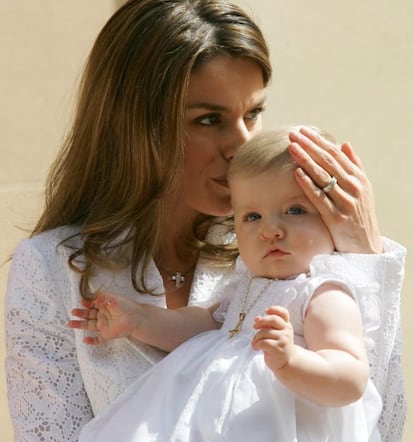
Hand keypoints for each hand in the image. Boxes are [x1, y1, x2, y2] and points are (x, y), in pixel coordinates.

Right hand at [68, 291, 141, 344]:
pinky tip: (84, 340)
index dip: (86, 303)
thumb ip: (101, 295)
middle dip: (80, 314)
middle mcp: (104, 316)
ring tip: (69, 323)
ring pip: (89, 326)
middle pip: (89, 315)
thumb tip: (90, 294)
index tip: (81, 301)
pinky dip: (91, 341)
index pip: (93, 305)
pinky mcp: (107, 334)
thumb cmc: (125, 306)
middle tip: (73, 311)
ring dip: (80, 325)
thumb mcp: (112, 297)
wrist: (135, 318)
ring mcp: (105, 326)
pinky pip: (98, 340)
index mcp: (105, 306)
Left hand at [252, 305, 293, 371]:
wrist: (286, 363)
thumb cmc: (277, 345)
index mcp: (286, 324)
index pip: (284, 313)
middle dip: (261, 321)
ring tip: (254, 342)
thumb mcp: (274, 333)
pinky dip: (256, 344)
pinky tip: (256, 348)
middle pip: (273, 319)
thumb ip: (267, 325)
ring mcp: (284, 339)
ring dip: (256, 337)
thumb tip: (256, 318)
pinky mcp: (278, 348)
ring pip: (265, 332)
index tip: (266, 311)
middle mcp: (287, 330)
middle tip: (254, 326)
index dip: (275, 309)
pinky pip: (263, 342)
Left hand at [288, 127, 381, 253]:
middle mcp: (354, 187)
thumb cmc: (360, 216)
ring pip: (323, 176)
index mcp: (359, 178)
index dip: (318, 141)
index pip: (336, 154)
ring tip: (292, 147)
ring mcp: (346, 202)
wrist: (366, 247)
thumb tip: (345, 143)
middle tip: (293, 134)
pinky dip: (308, 184)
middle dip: (310, 146)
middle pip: (328, 162)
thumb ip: (355, 166)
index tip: (303, 131)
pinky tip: (297, 173)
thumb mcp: (363, 189)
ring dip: (306, 160)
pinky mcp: (336, 218)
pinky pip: (320, 198)